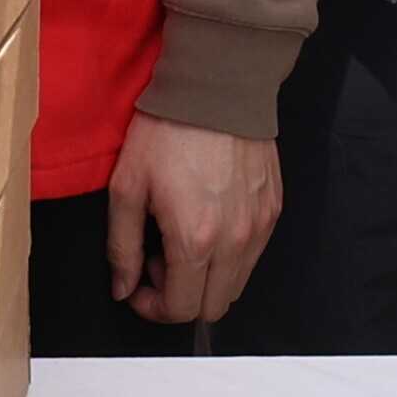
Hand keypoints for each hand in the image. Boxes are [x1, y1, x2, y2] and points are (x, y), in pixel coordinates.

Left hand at [106, 112, 281, 324]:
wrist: (218, 87)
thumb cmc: (169, 130)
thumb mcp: (127, 186)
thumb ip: (122, 247)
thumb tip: (123, 287)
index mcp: (195, 240)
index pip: (180, 309)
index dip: (153, 308)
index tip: (138, 287)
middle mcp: (235, 241)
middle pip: (212, 307)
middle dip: (180, 297)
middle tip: (159, 261)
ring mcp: (260, 226)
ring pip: (236, 285)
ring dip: (207, 278)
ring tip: (184, 238)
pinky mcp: (274, 209)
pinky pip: (253, 254)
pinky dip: (229, 255)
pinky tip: (209, 221)